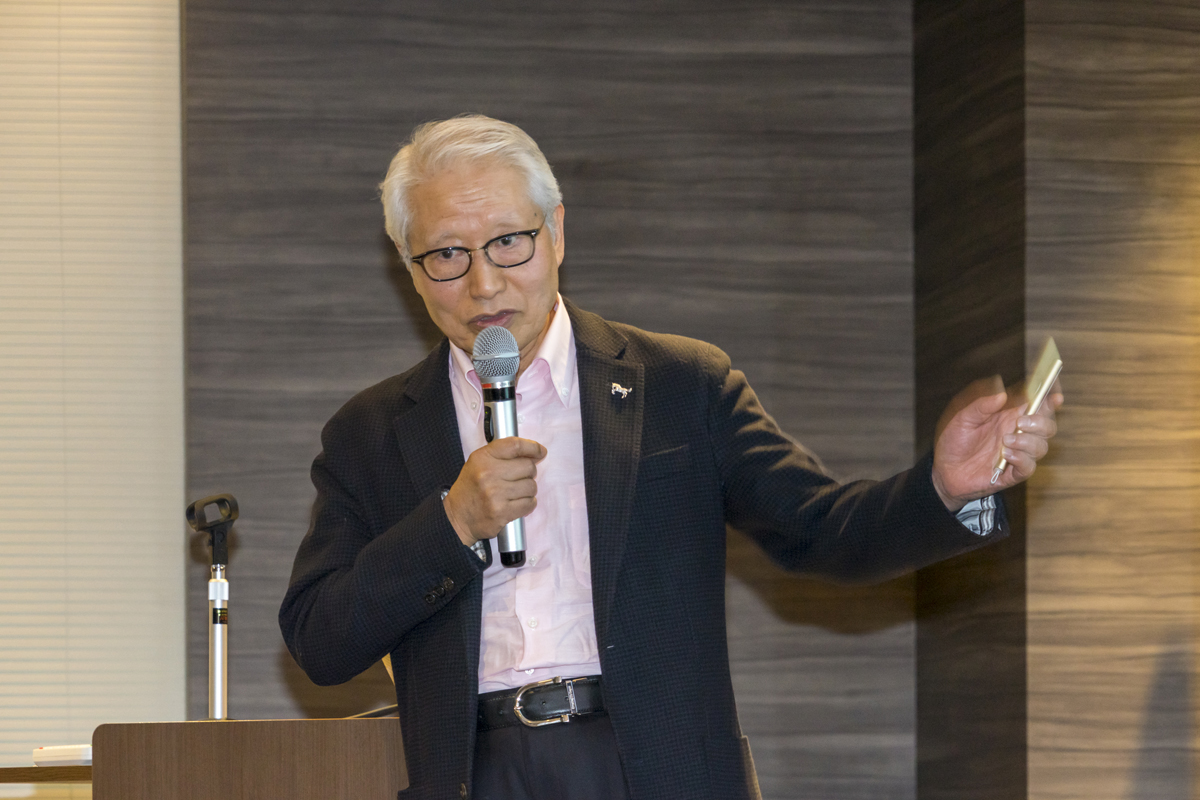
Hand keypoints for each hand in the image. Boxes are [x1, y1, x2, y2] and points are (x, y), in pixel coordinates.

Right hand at [442, 437, 546, 545]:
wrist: (457, 517)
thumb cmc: (471, 489)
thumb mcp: (479, 463)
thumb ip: (503, 455)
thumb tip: (535, 454)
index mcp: (482, 458)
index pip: (515, 446)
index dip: (532, 447)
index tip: (540, 451)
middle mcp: (488, 473)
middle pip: (528, 466)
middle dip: (529, 473)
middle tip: (519, 479)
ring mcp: (495, 494)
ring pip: (531, 486)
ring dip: (528, 491)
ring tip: (515, 493)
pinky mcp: (502, 512)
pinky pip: (529, 504)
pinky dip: (528, 504)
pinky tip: (516, 504)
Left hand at [931, 375, 1063, 510]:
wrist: (944, 470)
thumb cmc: (955, 441)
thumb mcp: (963, 419)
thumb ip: (981, 406)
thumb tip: (1002, 395)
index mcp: (1009, 417)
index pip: (1036, 406)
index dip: (1049, 400)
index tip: (1055, 396)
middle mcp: (1017, 434)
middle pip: (1046, 426)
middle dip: (1040, 422)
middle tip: (1020, 422)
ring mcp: (1017, 453)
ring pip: (1041, 446)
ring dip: (1027, 442)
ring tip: (1005, 440)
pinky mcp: (1012, 472)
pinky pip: (1029, 466)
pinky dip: (1021, 459)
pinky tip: (1005, 455)